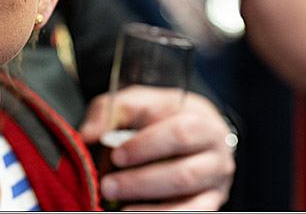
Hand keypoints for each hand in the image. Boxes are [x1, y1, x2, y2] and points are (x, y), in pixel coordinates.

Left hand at [79, 86, 235, 209]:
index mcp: (201, 121)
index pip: (178, 133)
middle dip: (141, 182)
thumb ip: (109, 112)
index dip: (146, 146)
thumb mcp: (136, 102)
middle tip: (109, 185)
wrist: (192, 129)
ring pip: (189, 200)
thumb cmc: (160, 114)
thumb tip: (88, 135)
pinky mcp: (213, 201)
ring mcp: (216, 180)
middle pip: (184, 173)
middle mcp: (216, 152)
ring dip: (151, 206)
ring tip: (119, 207)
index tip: (116, 155)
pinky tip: (136, 213)